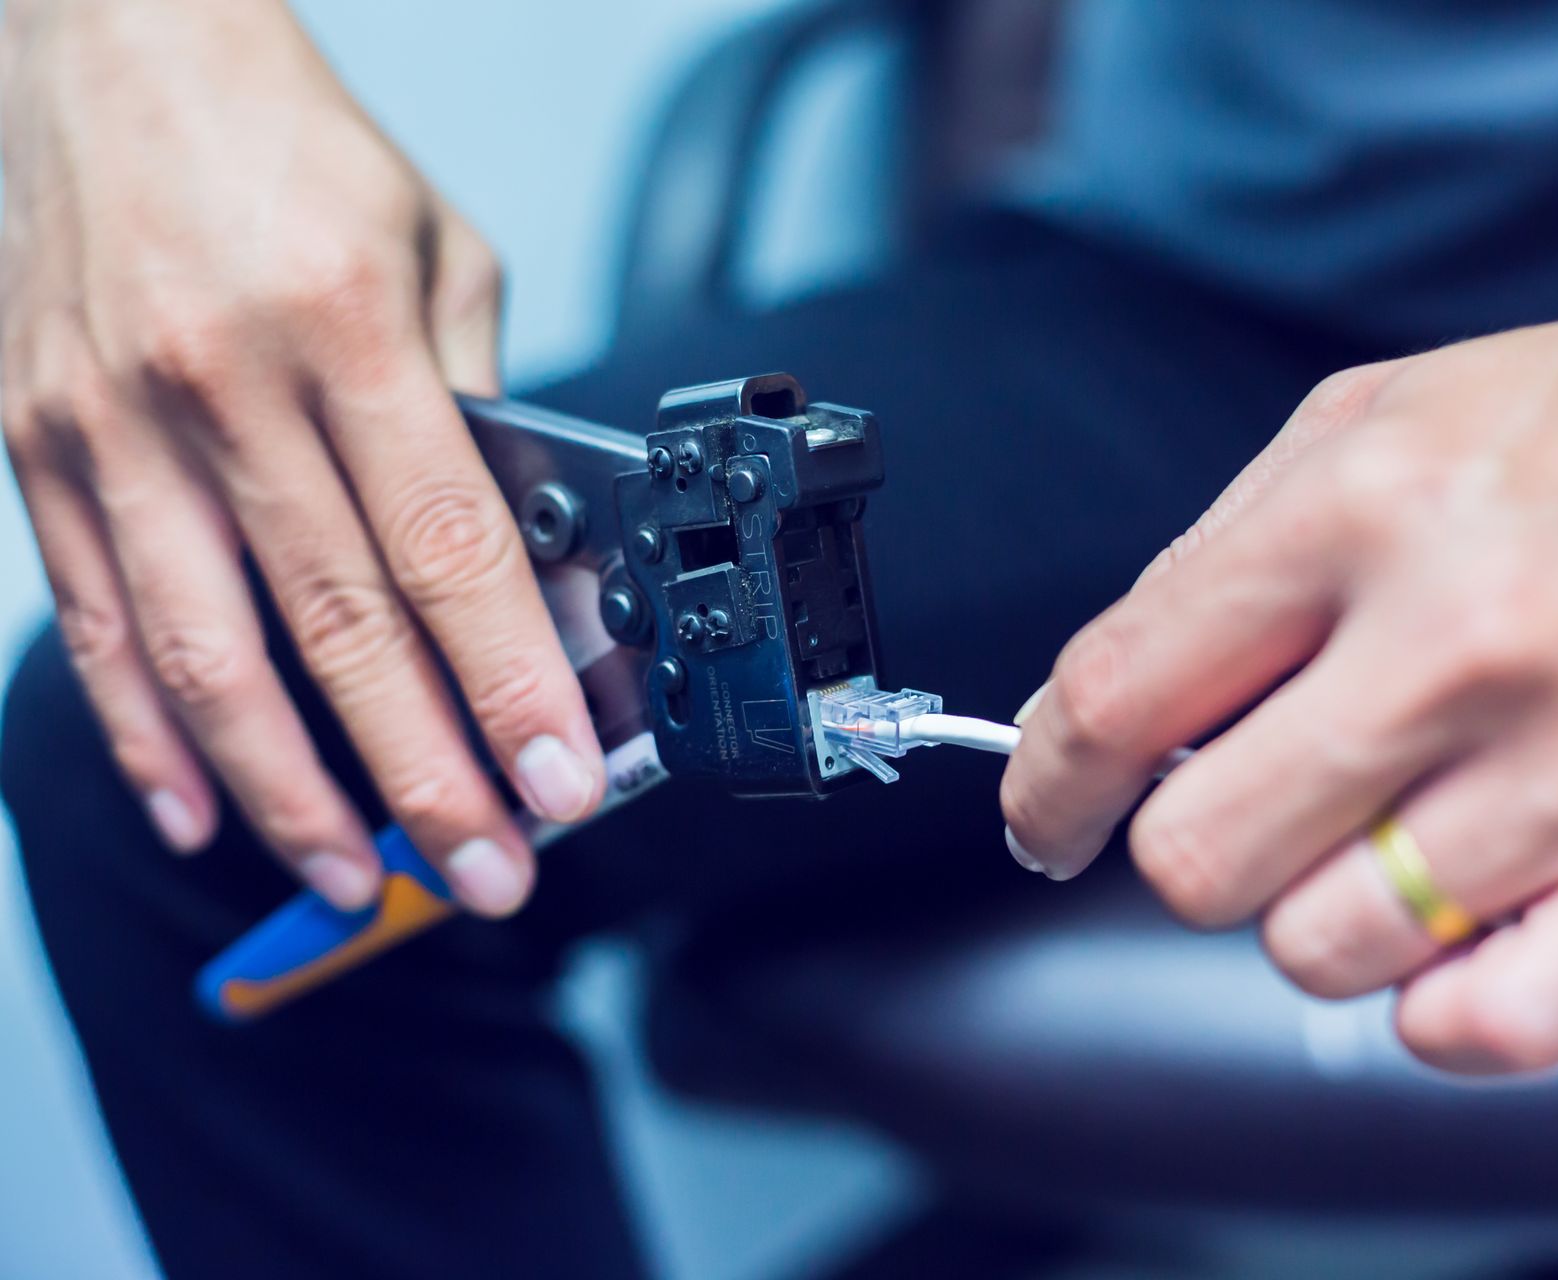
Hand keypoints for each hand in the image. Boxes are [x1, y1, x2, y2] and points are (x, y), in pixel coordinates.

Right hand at [0, 0, 601, 914]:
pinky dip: (149, 731)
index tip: (560, 782)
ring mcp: (113, 423)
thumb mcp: (434, 242)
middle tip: (484, 870)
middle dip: (423, 774)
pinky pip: (99, 620)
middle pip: (336, 629)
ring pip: (206, 656)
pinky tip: (202, 807)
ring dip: (290, 791)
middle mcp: (220, 384)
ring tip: (362, 875)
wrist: (107, 43)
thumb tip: (513, 539)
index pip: (445, 550)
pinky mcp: (41, 444)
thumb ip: (472, 394)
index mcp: (341, 328)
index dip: (507, 686)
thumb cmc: (286, 140)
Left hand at [1003, 264, 1557, 1071]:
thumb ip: (1211, 565)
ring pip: (1320, 951)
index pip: (1116, 698)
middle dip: (1184, 845)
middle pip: (1198, 859)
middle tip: (1239, 804)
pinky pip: (1484, 1026)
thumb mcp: (1372, 419)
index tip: (1044, 815)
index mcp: (1361, 511)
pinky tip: (1448, 923)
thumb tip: (1083, 712)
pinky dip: (1434, 1004)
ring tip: (1379, 831)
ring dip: (1315, 909)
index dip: (1041, 782)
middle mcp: (1462, 642)